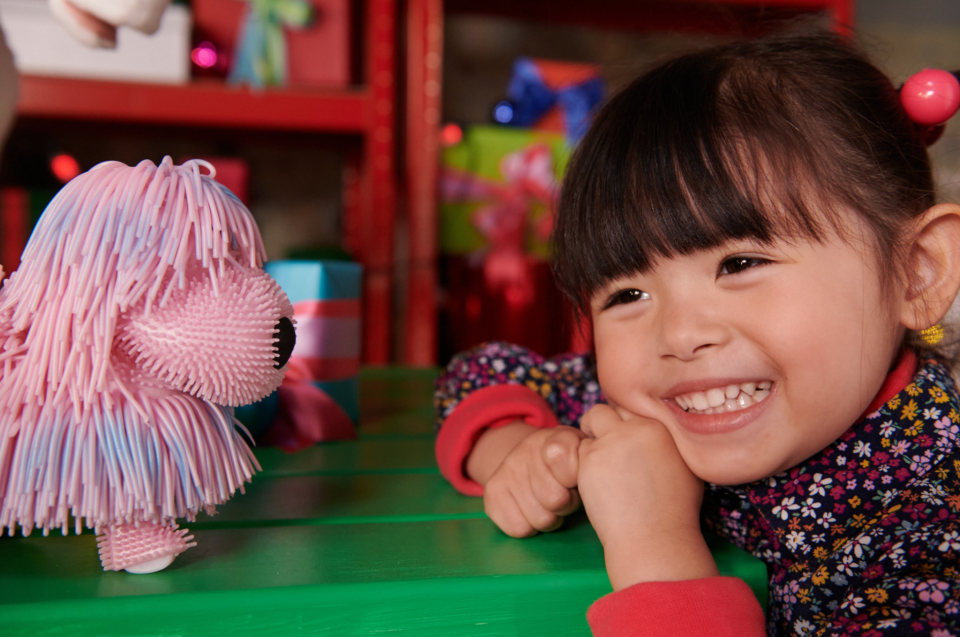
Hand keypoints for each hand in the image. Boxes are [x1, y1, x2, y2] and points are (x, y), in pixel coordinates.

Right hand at [467, 423, 586, 537]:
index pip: (561, 457)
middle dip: (566, 504)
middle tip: (565, 496)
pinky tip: (532, 510)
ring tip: (550, 504)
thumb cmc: (570, 468)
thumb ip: (592, 462)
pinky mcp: (492, 493)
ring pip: (540, 519)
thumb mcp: (586, 458)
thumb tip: (586, 478)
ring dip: (550, 518)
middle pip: (555, 499)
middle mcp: (527, 448)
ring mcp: (507, 469)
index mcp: (556, 438)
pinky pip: (519, 528)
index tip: (575, 479)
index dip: (574, 479)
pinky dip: (529, 527)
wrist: (529, 460)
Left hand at [578, 404, 717, 589]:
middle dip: (602, 423)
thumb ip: (669, 443)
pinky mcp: (589, 458)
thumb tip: (659, 435)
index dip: (624, 421)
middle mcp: (636, 428)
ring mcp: (611, 441)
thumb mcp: (685, 467)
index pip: (633, 407)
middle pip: (607, 409)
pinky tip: (593, 480)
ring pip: (590, 423)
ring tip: (597, 463)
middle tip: (601, 442)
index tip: (621, 435)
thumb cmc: (674, 511)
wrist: (654, 538)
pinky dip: (582, 460)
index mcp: (661, 427)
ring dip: (591, 439)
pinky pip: (579, 449)